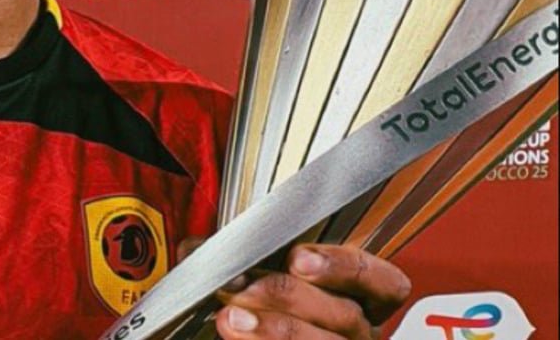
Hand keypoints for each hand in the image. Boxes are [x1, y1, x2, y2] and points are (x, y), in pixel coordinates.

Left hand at [213, 243, 411, 339]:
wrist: (251, 333)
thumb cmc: (268, 308)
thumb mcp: (263, 277)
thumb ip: (243, 261)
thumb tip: (194, 249)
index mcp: (361, 301)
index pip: (386, 283)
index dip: (345, 268)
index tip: (299, 258)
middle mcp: (359, 335)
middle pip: (345, 315)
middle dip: (288, 296)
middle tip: (243, 286)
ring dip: (275, 331)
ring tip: (230, 319)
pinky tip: (237, 338)